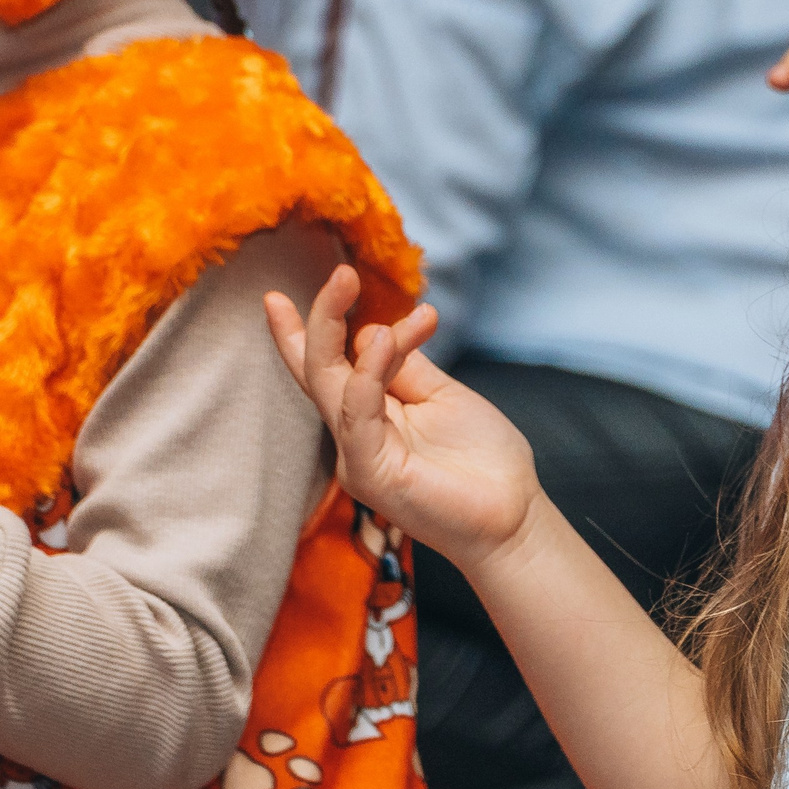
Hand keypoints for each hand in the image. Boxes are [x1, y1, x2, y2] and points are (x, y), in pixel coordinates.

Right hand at [265, 266, 542, 575]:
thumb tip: (372, 330)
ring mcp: (359, 455)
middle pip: (318, 370)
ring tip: (353, 284)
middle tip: (341, 273)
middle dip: (321, 317)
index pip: (326, 369)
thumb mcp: (444, 395)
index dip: (299, 334)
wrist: (514, 515)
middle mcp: (356, 434)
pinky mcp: (371, 473)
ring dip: (338, 329)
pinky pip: (357, 413)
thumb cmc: (484, 461)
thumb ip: (407, 365)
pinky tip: (378, 339)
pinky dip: (367, 372)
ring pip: (330, 383)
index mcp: (370, 415)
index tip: (273, 296)